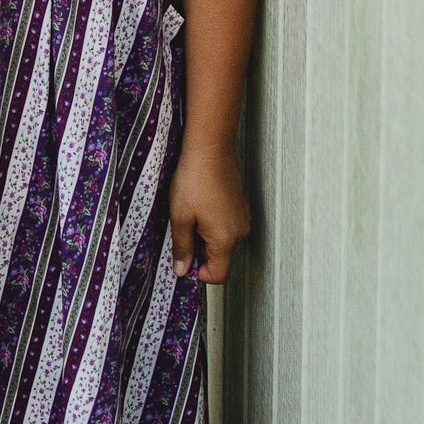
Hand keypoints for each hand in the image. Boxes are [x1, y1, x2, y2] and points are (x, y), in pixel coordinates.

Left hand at [168, 145, 250, 283]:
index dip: (198, 273)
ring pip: (222, 241)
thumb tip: (182, 270)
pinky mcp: (241, 206)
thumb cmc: (195, 179)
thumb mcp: (180, 217)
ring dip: (204, 235)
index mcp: (226, 239)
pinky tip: (199, 205)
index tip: (183, 260)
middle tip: (181, 230)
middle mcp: (240, 232)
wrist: (211, 149)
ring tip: (189, 214)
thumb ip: (182, 247)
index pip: (218, 275)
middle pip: (220, 258)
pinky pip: (227, 225)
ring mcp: (243, 218)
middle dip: (198, 251)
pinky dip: (212, 222)